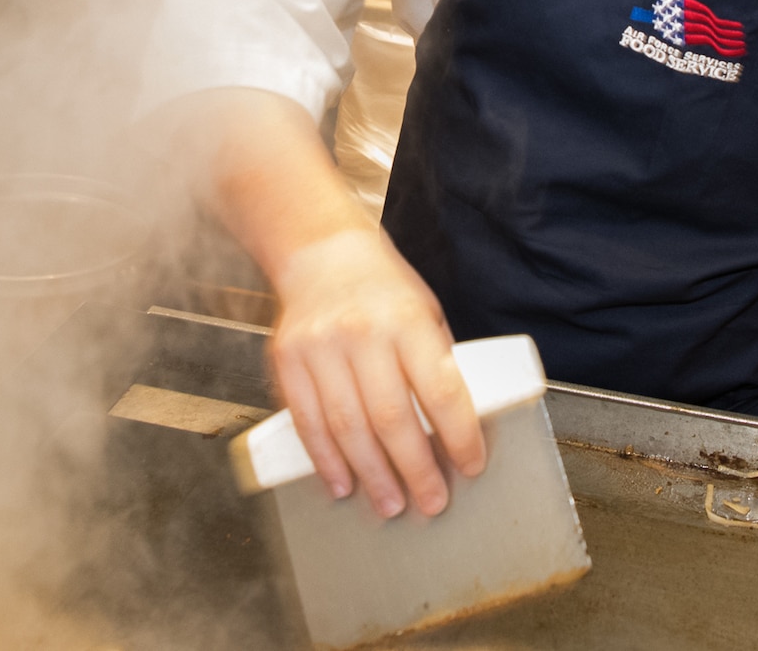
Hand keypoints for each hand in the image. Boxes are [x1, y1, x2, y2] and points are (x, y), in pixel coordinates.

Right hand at [269, 229, 485, 516]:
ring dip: (371, 475)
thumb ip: (435, 362)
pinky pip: (307, 422)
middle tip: (431, 503)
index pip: (440, 388)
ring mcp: (320, 348)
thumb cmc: (384, 288)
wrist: (321, 253)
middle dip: (414, 469)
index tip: (470, 467)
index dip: (458, 434)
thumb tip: (453, 426)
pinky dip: (325, 460)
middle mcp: (363, 335)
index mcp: (408, 321)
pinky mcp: (287, 361)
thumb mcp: (426, 312)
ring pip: (348, 428)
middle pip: (391, 418)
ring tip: (390, 505)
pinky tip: (342, 484)